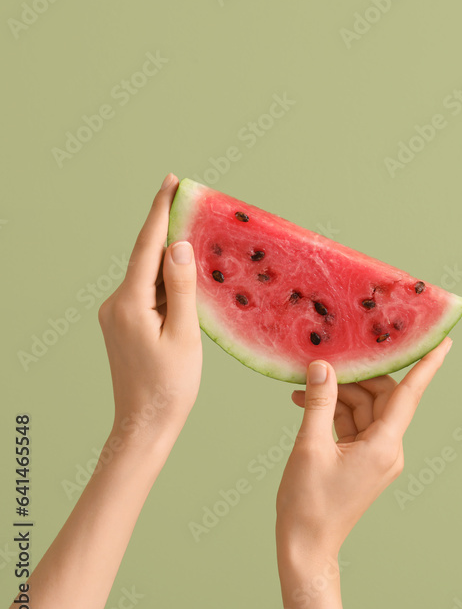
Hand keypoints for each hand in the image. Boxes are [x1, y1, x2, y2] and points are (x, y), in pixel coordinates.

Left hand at [98, 174, 201, 441]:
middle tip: (190, 198)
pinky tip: (188, 275)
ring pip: (149, 275)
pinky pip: (150, 292)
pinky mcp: (127, 325)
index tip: (173, 182)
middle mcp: (118, 304)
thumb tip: (178, 246)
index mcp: (130, 303)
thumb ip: (181, 288)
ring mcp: (120, 315)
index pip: (147, 246)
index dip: (161, 212)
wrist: (145, 425)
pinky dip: (169, 280)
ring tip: (197, 234)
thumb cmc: (169, 386)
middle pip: (146, 256)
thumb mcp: (183, 335)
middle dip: (168, 227)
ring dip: (171, 255)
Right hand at [276, 339, 451, 566]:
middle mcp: (389, 449)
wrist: (306, 547)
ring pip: (365, 410)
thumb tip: (323, 367)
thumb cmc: (309, 504)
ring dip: (338, 395)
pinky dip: (335, 412)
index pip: (410, 395)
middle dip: (356, 378)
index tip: (444, 341)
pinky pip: (355, 425)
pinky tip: (308, 402)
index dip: (427, 365)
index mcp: (385, 446)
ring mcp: (377, 456)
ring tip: (305, 385)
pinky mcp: (363, 461)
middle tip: (327, 360)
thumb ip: (319, 403)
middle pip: (383, 398)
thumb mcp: (310, 447)